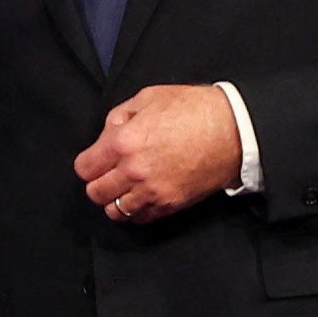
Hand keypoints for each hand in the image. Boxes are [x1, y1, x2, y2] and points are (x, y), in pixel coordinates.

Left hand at [76, 84, 239, 223]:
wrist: (233, 130)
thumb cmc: (194, 109)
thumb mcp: (149, 97)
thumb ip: (119, 117)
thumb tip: (107, 135)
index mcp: (124, 142)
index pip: (84, 168)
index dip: (89, 163)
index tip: (97, 160)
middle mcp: (134, 171)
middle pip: (96, 193)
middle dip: (99, 182)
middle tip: (111, 174)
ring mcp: (153, 191)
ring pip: (115, 211)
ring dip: (116, 200)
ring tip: (125, 188)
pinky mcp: (170, 204)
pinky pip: (141, 218)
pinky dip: (136, 211)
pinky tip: (142, 197)